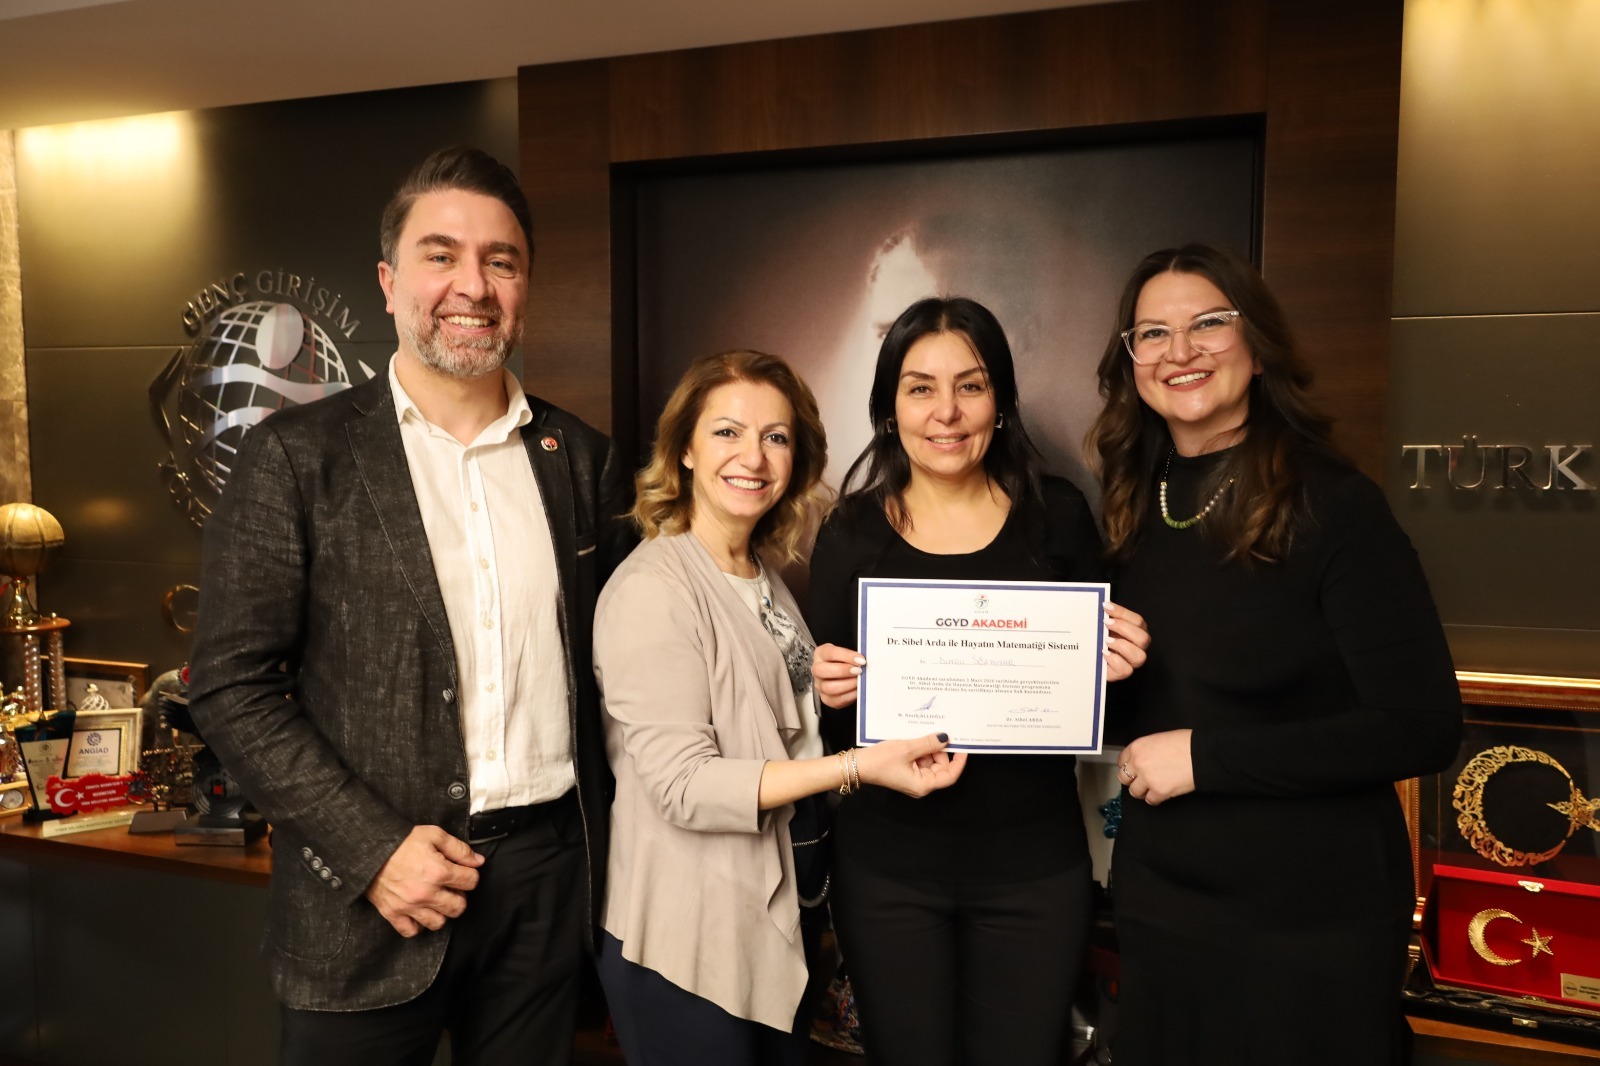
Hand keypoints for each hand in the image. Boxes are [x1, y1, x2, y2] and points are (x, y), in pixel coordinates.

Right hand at [364, 825, 484, 936]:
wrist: (369, 849)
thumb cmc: (402, 841)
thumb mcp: (434, 835)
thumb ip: (459, 849)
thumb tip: (478, 861)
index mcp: (439, 872)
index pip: (471, 882)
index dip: (470, 875)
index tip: (463, 871)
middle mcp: (426, 893)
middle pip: (458, 907)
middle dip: (459, 896)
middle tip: (451, 887)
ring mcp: (409, 906)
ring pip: (438, 923)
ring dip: (441, 913)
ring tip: (436, 900)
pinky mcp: (393, 913)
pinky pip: (411, 931)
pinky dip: (417, 925)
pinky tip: (419, 912)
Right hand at [812, 643, 864, 708]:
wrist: (844, 675)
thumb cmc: (846, 662)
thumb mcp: (847, 654)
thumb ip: (854, 657)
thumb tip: (864, 662)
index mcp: (821, 654)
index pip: (830, 653)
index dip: (846, 656)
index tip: (861, 660)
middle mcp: (817, 670)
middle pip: (822, 671)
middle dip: (843, 671)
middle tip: (859, 671)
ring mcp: (820, 686)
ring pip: (829, 687)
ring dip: (848, 684)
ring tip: (859, 681)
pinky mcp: (827, 699)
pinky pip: (837, 700)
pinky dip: (850, 695)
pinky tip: (858, 690)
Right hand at [855, 732, 967, 797]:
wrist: (858, 765)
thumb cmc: (880, 761)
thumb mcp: (908, 748)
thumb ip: (929, 743)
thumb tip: (945, 738)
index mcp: (923, 785)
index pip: (950, 775)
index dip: (958, 761)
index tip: (963, 747)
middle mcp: (921, 785)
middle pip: (941, 768)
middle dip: (939, 751)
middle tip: (936, 735)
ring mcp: (914, 778)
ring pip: (930, 762)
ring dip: (928, 749)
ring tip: (920, 737)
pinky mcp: (907, 771)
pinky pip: (920, 760)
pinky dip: (920, 750)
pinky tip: (915, 740)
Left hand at [1103, 601, 1149, 680]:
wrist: (1089, 659)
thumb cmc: (1099, 640)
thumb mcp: (1103, 627)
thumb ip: (1106, 617)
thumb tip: (1103, 606)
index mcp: (1136, 633)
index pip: (1138, 621)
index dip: (1122, 613)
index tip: (1106, 606)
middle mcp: (1138, 648)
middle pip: (1143, 638)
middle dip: (1124, 628)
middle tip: (1106, 623)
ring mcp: (1131, 662)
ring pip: (1139, 656)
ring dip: (1122, 646)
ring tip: (1106, 640)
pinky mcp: (1122, 673)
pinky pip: (1126, 670)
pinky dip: (1115, 660)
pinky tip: (1104, 653)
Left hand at [1117, 729, 1193, 805]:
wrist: (1201, 753)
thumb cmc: (1185, 743)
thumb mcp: (1158, 739)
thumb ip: (1147, 750)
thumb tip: (1146, 759)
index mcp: (1137, 747)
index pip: (1121, 760)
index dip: (1128, 767)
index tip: (1132, 771)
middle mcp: (1138, 763)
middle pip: (1124, 777)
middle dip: (1132, 780)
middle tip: (1139, 782)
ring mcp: (1148, 779)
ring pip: (1135, 792)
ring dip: (1142, 791)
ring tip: (1150, 789)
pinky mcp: (1159, 791)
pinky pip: (1150, 800)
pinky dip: (1155, 799)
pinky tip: (1160, 795)